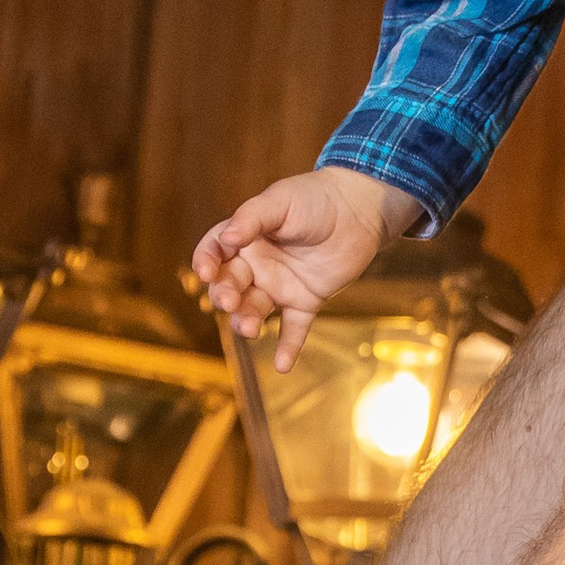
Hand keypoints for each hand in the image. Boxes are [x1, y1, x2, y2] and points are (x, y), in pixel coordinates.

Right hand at [190, 165, 402, 365]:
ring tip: (251, 330)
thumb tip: (227, 239)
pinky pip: (293, 328)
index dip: (206, 262)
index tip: (207, 271)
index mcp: (245, 239)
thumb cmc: (315, 198)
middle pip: (230, 286)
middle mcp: (257, 266)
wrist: (359, 209)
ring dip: (248, 321)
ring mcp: (280, 286)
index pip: (214, 252)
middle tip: (229, 301)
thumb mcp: (280, 202)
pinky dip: (288, 347)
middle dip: (225, 296)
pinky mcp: (305, 301)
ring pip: (254, 310)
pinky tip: (284, 366)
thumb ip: (252, 218)